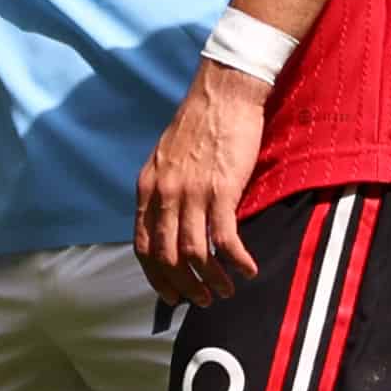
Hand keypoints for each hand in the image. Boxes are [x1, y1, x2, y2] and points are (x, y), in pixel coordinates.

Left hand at [135, 61, 267, 305]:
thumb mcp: (166, 159)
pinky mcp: (222, 190)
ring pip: (193, 254)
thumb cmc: (200, 123)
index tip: (170, 295)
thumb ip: (164, 191)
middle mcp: (164, 194)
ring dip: (210, 280)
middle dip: (183, 286)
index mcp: (147, 188)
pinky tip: (248, 270)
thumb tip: (170, 223)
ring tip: (225, 291)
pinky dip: (236, 261)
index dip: (155, 277)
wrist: (223, 91)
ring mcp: (192, 193)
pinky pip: (224, 240)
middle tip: (201, 299)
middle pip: (166, 257)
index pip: (143, 245)